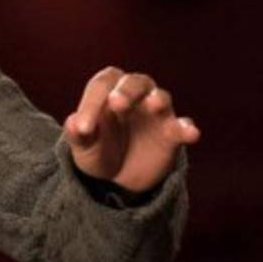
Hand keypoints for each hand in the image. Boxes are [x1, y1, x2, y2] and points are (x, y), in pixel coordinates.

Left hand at [63, 66, 200, 193]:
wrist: (118, 179)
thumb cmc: (98, 151)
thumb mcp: (83, 147)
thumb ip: (77, 135)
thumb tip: (72, 123)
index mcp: (107, 92)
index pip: (101, 86)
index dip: (91, 103)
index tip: (82, 128)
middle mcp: (135, 96)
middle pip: (134, 82)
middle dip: (126, 91)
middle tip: (116, 103)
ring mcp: (156, 113)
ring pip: (161, 97)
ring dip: (157, 99)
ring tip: (154, 103)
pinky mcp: (172, 134)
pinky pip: (182, 127)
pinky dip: (187, 128)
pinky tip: (190, 133)